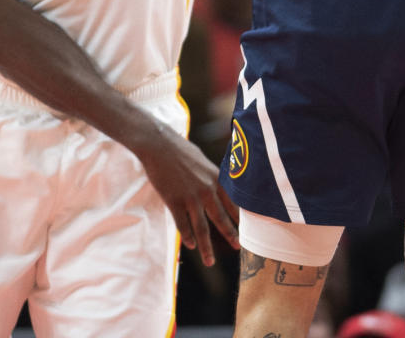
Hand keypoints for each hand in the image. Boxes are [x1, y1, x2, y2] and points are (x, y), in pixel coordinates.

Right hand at [134, 123, 238, 264]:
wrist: (158, 144)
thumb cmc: (179, 149)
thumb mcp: (201, 160)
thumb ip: (210, 176)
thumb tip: (215, 186)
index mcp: (215, 178)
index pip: (232, 202)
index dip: (239, 217)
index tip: (246, 229)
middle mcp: (206, 189)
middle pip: (220, 218)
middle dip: (230, 235)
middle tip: (237, 247)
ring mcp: (190, 197)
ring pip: (202, 228)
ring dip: (206, 247)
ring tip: (210, 261)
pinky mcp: (174, 201)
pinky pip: (182, 224)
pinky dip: (187, 237)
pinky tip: (190, 245)